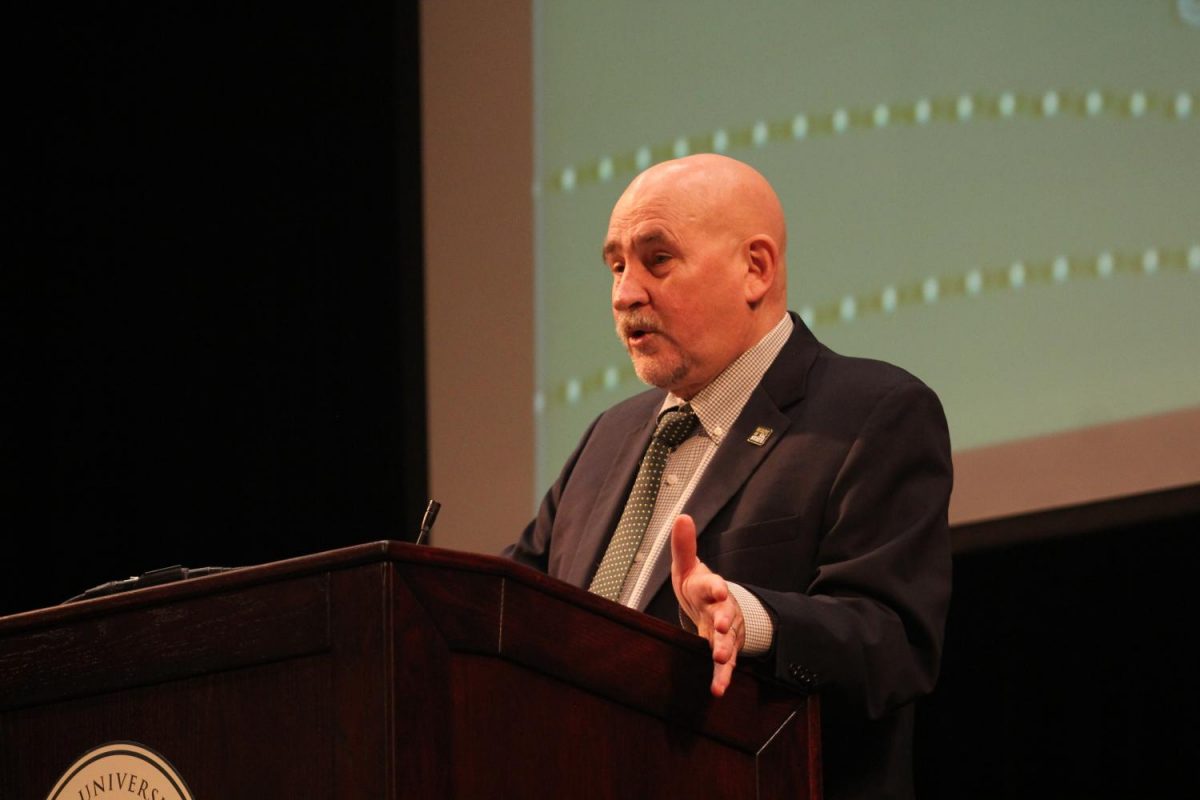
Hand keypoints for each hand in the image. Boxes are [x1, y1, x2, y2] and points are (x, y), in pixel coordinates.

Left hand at [670, 514, 745, 696]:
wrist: (716, 606)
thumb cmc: (698, 586)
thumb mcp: (689, 566)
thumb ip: (684, 546)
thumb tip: (681, 516)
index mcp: (711, 588)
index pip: (714, 585)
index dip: (716, 586)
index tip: (719, 588)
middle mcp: (722, 610)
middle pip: (726, 615)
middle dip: (725, 621)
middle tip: (722, 628)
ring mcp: (726, 632)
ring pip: (728, 642)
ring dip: (724, 652)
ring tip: (719, 663)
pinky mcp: (724, 649)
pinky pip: (724, 665)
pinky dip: (722, 677)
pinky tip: (718, 690)